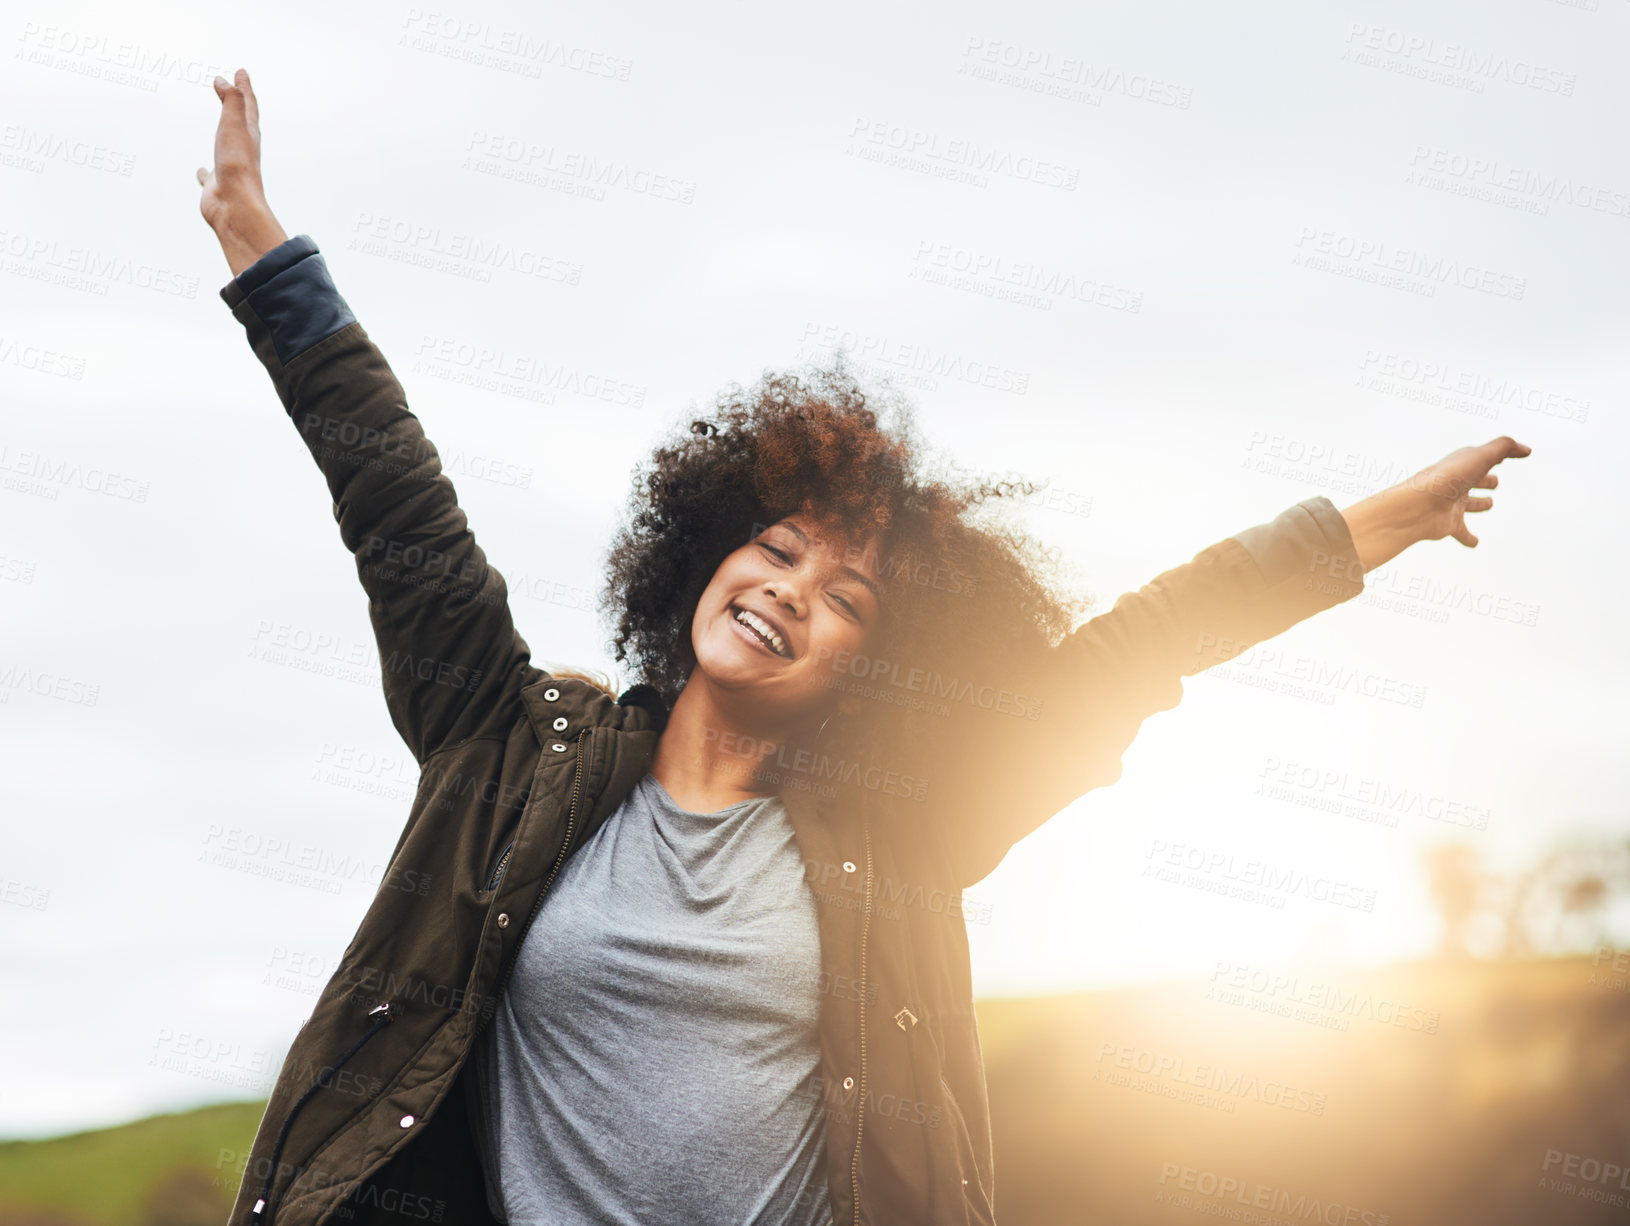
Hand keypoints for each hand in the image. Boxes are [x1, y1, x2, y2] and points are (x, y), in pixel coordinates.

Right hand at [197, 68, 288, 277]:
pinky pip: (209, 176)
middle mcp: (242, 151)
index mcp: (249, 135)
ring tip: (220, 126)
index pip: (247, 105)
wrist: (235, 206)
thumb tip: (225, 81)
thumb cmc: (237, 166)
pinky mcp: (216, 186)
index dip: (244, 87)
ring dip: (223, 134)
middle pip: (240, 122)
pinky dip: (205, 172)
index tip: (241, 73)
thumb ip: (231, 101)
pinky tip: (202, 172)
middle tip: (233, 89)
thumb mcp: (234, 125)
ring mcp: (228, 168)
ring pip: (225, 146)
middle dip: (237, 104)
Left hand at [1403, 434, 1531, 548]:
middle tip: (1493, 482)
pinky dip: (1469, 538)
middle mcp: (1456, 484)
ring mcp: (1452, 505)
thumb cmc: (1448, 478)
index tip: (1502, 457)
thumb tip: (1526, 449)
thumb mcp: (1481, 456)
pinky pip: (1462, 533)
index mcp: (1462, 465)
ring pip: (1469, 504)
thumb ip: (1504, 447)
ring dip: (1479, 504)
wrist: (1419, 506)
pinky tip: (1475, 543)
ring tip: (1488, 504)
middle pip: (1474, 481)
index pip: (1481, 458)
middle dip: (1485, 480)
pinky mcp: (1450, 524)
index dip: (1493, 456)